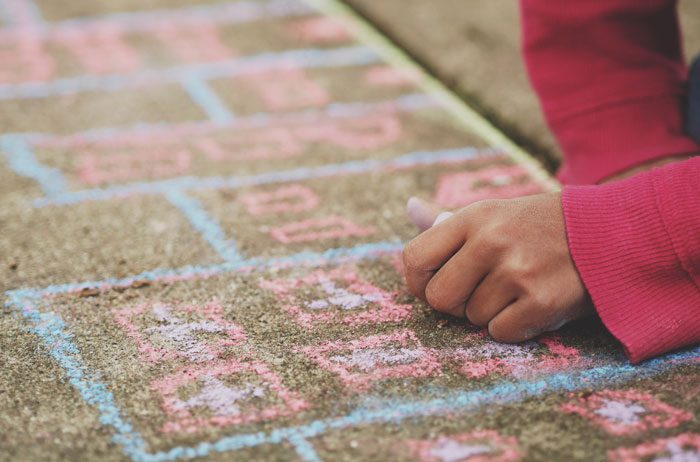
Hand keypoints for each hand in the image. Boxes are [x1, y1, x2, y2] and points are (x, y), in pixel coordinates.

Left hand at [403, 192, 592, 342]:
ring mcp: (517, 272)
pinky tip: (531, 304)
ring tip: (516, 289)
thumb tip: (409, 208)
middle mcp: (491, 242)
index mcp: (473, 217)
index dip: (418, 280)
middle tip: (477, 292)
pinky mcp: (542, 302)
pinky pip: (500, 333)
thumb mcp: (493, 213)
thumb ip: (447, 220)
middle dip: (454, 303)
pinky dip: (513, 326)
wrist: (607, 233)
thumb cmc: (538, 227)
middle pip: (438, 298)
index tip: (434, 283)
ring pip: (472, 318)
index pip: (415, 258)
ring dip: (490, 312)